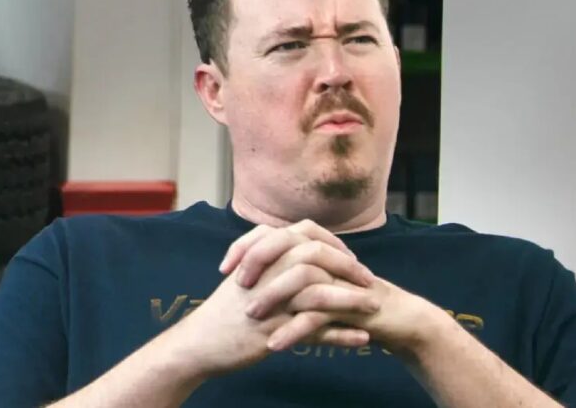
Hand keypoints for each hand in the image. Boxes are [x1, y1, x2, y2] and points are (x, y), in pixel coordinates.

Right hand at [166, 222, 378, 378]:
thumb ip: (271, 254)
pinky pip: (317, 331)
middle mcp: (268, 271)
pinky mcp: (274, 330)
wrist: (200, 341)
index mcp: (263, 253)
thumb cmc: (225, 308)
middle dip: (349, 268)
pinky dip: (342, 335)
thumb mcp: (246, 271)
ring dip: (352, 301)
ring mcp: (271, 300)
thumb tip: (300, 245)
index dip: (333, 244)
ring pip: (321, 294)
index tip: (350, 258)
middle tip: (369, 281)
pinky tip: (361, 338)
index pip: (307, 234)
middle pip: (318, 257)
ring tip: (374, 308)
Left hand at [224, 220, 446, 356]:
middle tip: (236, 286)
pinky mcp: (350, 303)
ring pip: (301, 276)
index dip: (246, 246)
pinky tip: (275, 346)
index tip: (225, 268)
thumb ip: (287, 273)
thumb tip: (248, 271)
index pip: (273, 233)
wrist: (393, 317)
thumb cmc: (348, 300)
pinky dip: (294, 330)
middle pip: (285, 243)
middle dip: (257, 263)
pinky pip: (318, 314)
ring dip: (273, 297)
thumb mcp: (313, 285)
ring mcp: (338, 277)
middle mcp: (325, 255)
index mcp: (312, 247)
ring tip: (252, 319)